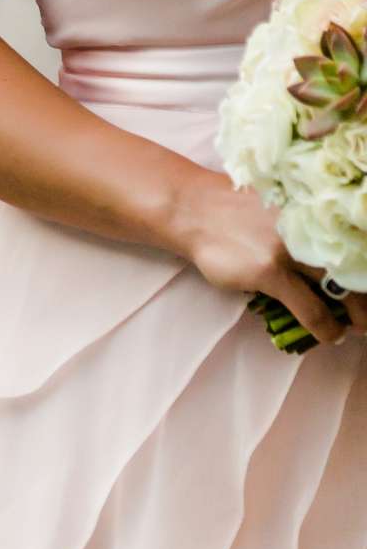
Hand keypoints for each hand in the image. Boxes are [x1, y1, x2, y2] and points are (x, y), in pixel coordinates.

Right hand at [176, 175, 366, 347]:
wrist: (199, 212)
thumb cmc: (239, 212)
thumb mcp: (284, 212)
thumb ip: (308, 231)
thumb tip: (329, 259)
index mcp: (318, 213)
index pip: (358, 242)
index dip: (366, 269)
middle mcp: (311, 227)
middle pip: (356, 266)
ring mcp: (291, 250)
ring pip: (339, 289)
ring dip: (357, 315)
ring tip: (360, 328)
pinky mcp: (270, 271)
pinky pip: (309, 308)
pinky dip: (324, 327)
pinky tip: (331, 336)